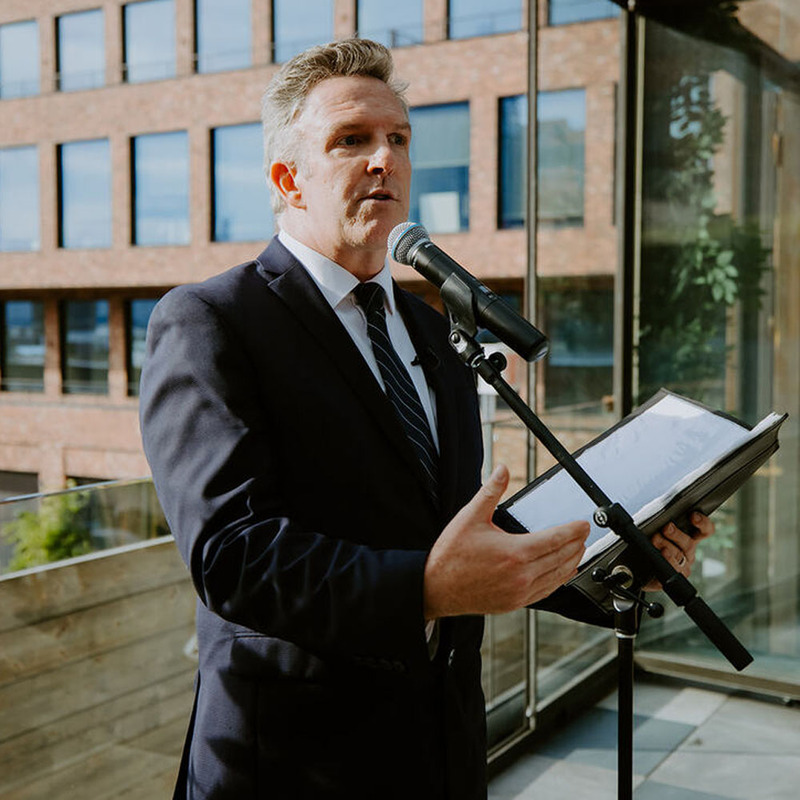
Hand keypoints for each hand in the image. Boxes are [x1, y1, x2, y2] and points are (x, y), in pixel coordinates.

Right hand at [423, 464, 589, 619]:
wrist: (436, 588)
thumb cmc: (450, 556)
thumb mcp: (470, 517)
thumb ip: (490, 492)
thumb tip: (502, 470)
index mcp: (514, 552)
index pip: (555, 539)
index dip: (572, 530)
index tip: (583, 524)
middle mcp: (521, 575)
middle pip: (561, 558)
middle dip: (577, 544)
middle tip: (585, 534)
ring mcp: (520, 592)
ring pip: (557, 577)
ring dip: (572, 563)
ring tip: (579, 551)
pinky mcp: (515, 603)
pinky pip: (545, 592)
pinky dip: (558, 580)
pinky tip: (561, 574)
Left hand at [644, 511, 714, 589]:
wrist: (636, 566)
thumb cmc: (647, 541)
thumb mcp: (654, 526)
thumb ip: (660, 518)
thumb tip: (661, 511)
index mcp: (688, 538)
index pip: (704, 530)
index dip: (703, 523)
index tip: (693, 516)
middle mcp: (688, 553)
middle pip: (689, 544)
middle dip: (677, 534)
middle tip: (666, 527)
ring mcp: (682, 566)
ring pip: (679, 556)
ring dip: (667, 546)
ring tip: (656, 539)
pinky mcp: (671, 578)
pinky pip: (672, 571)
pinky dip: (666, 561)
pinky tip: (660, 555)